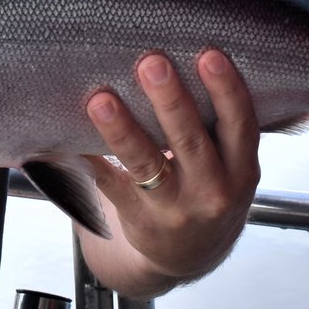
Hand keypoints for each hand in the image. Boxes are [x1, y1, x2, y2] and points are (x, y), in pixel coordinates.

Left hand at [79, 50, 259, 297]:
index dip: (227, 91)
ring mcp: (174, 209)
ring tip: (101, 100)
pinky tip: (68, 142)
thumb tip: (193, 53)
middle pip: (191, 143)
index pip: (240, 126)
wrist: (191, 254)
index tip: (209, 54)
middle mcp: (212, 192)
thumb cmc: (210, 186)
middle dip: (171, 101)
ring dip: (122, 131)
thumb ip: (221, 123)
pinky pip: (111, 186)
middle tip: (152, 63)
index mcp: (240, 169)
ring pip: (147, 166)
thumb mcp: (232, 163)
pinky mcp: (138, 218)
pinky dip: (90, 162)